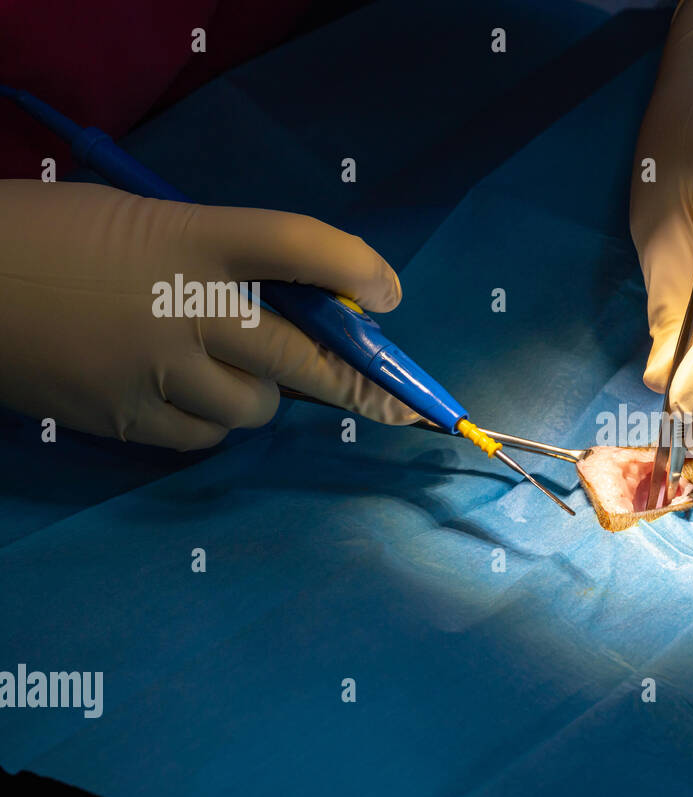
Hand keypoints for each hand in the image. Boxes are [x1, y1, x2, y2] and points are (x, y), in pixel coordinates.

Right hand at [0, 179, 415, 449]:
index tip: (388, 296)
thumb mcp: (146, 222)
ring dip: (263, 393)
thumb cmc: (56, 238)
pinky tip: (182, 394)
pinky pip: (206, 436)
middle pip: (302, 355)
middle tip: (395, 403)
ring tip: (226, 369)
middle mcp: (183, 306)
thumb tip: (303, 309)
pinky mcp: (126, 419)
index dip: (355, 269)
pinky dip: (212, 420)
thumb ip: (223, 259)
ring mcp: (155, 370)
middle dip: (356, 380)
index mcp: (190, 237)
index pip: (296, 244)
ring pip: (259, 407)